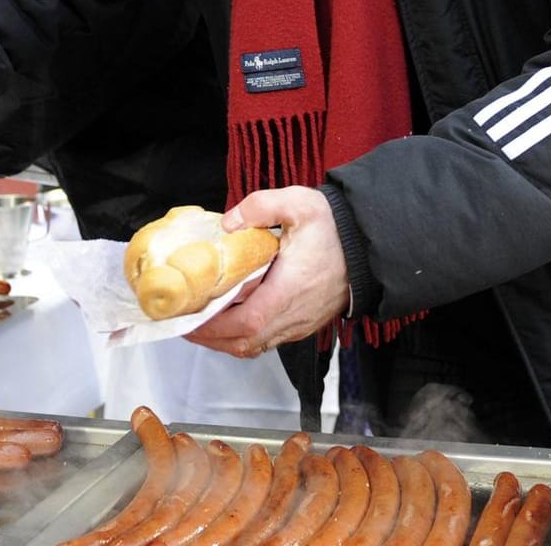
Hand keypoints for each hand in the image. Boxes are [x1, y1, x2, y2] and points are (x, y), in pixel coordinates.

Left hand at [185, 186, 349, 358]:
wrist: (369, 245)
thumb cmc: (336, 229)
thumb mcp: (300, 203)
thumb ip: (260, 206)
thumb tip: (228, 223)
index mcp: (289, 290)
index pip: (246, 322)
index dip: (212, 325)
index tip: (186, 317)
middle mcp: (294, 315)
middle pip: (244, 342)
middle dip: (208, 336)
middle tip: (181, 321)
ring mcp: (299, 324)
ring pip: (254, 346)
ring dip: (223, 340)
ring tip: (199, 322)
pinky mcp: (303, 325)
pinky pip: (267, 341)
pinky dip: (241, 337)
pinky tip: (228, 321)